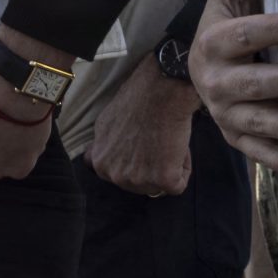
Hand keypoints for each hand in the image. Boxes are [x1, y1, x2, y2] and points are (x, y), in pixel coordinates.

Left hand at [87, 61, 201, 196]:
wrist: (159, 91)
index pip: (120, 175)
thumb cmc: (135, 101)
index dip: (135, 160)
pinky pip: (178, 184)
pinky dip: (183, 167)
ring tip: (166, 141)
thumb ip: (102, 146)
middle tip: (156, 141)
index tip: (142, 144)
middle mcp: (116, 176)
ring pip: (159, 186)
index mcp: (100, 163)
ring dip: (168, 167)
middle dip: (151, 167)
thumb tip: (94, 158)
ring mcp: (139, 180)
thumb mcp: (104, 124)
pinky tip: (178, 145)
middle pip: (140, 184)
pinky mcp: (163, 180)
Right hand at [188, 0, 277, 180]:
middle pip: (250, 83)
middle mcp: (214, 80)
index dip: (271, 29)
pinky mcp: (235, 136)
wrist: (200, 66)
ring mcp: (224, 111)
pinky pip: (255, 153)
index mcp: (213, 42)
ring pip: (253, 121)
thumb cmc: (227, 25)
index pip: (243, 35)